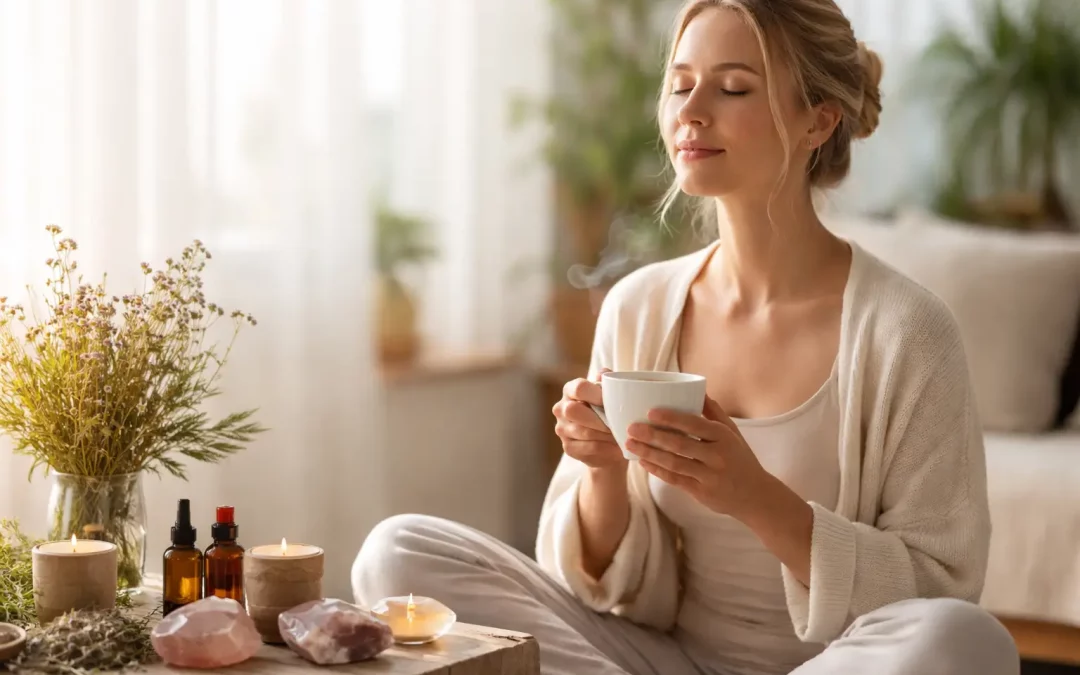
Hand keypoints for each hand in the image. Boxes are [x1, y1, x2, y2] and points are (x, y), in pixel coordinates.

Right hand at [552, 369, 625, 469]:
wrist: (606, 439)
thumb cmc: (607, 410)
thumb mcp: (609, 394)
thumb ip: (607, 383)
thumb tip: (604, 373)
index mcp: (570, 389)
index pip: (579, 388)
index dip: (596, 394)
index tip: (611, 402)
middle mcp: (561, 408)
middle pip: (573, 410)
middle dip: (598, 418)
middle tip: (617, 424)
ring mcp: (562, 429)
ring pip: (583, 431)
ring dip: (605, 435)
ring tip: (622, 435)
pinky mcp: (568, 447)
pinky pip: (588, 448)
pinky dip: (606, 448)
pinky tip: (617, 447)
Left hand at [625, 395, 770, 518]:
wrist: (756, 495)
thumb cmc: (741, 458)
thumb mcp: (733, 433)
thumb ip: (714, 412)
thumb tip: (698, 389)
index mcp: (723, 437)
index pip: (694, 425)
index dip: (672, 418)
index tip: (650, 411)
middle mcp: (717, 456)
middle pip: (680, 444)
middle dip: (653, 435)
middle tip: (632, 427)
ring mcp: (709, 476)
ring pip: (674, 463)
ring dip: (649, 453)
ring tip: (630, 444)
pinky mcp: (701, 493)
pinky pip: (675, 480)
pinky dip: (657, 471)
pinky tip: (643, 462)